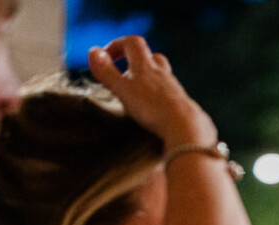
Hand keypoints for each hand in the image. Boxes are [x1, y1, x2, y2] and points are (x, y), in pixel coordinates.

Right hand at [87, 36, 215, 148]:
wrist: (185, 127)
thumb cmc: (152, 108)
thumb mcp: (123, 89)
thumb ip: (107, 72)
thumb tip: (93, 51)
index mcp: (146, 66)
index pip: (132, 43)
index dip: (117, 45)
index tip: (105, 57)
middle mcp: (162, 74)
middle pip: (150, 56)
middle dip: (134, 61)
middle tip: (121, 75)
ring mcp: (174, 89)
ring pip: (161, 76)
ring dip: (147, 80)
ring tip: (135, 95)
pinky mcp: (182, 105)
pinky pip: (169, 95)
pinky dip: (158, 97)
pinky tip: (153, 112)